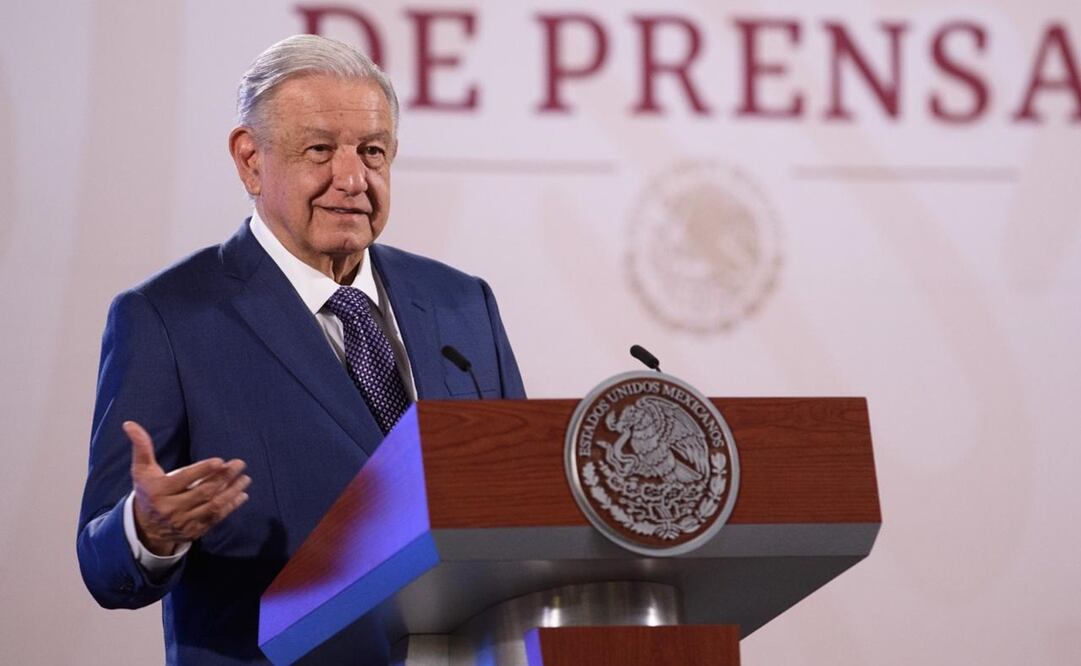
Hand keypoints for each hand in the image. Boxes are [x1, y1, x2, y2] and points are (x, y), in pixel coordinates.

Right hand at [125, 420, 250, 555]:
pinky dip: (230, 507)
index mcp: (158, 491)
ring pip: (212, 506)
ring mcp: (183, 521)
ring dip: (232, 492)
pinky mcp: (194, 531)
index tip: (220, 460)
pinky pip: (216, 519)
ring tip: (245, 479)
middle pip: (202, 492)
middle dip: (223, 478)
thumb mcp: (142, 470)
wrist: (145, 527)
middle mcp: (171, 508)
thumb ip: (141, 447)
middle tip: (239, 464)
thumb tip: (129, 424)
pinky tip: (242, 495)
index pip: (184, 479)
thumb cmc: (148, 491)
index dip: (203, 470)